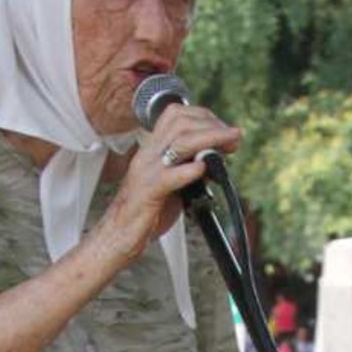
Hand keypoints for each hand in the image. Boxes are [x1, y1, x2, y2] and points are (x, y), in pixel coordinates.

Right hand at [97, 103, 242, 266]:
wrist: (118, 236)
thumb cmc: (145, 213)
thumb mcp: (171, 185)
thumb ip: (188, 171)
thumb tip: (212, 165)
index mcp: (152, 149)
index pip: (176, 115)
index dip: (204, 116)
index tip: (225, 130)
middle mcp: (148, 155)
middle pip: (181, 122)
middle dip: (213, 125)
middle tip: (234, 138)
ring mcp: (146, 172)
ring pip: (179, 142)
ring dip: (210, 139)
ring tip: (229, 145)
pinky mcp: (147, 194)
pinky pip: (168, 177)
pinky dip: (188, 171)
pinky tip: (203, 170)